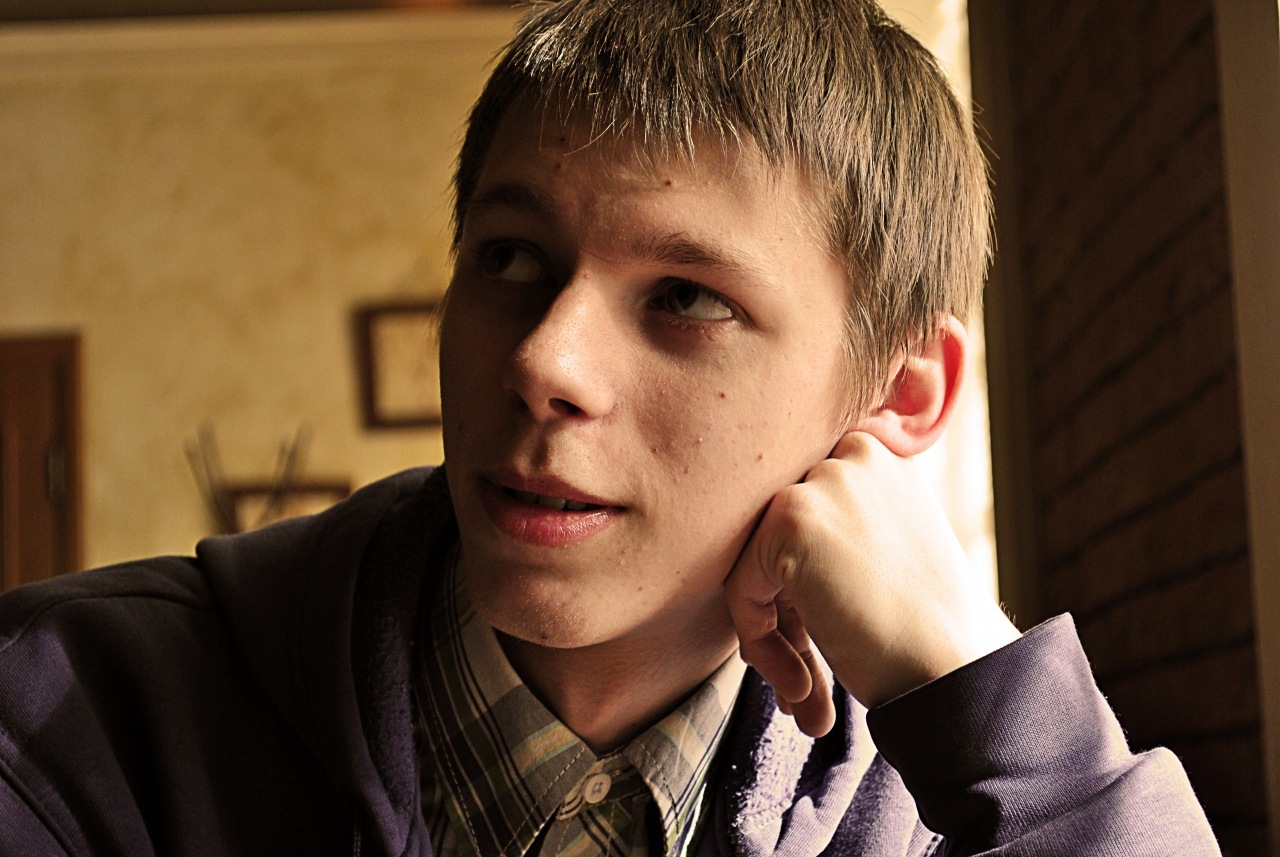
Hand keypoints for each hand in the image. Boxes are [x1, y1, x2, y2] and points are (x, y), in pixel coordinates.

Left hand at [724, 432, 1019, 735]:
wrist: (956, 670)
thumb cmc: (927, 629)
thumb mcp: (886, 554)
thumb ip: (834, 536)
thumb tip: (773, 559)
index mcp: (878, 457)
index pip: (804, 518)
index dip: (800, 590)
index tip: (811, 645)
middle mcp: (849, 455)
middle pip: (777, 541)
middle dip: (783, 613)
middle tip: (804, 681)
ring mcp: (818, 482)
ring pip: (755, 566)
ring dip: (772, 635)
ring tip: (806, 694)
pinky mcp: (790, 519)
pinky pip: (743, 589)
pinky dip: (761, 643)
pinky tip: (804, 687)